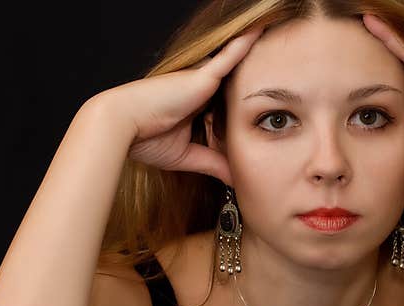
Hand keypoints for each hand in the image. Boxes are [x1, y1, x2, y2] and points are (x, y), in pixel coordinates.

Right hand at [91, 26, 263, 184]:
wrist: (124, 126)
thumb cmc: (146, 139)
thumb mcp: (188, 155)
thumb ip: (214, 163)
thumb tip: (235, 180)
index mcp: (196, 105)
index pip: (225, 99)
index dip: (243, 93)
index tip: (265, 92)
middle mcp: (200, 88)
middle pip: (234, 76)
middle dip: (254, 67)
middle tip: (279, 48)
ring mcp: (202, 79)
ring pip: (235, 60)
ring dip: (253, 45)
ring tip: (276, 25)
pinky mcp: (203, 76)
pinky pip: (230, 56)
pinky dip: (245, 43)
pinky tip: (261, 28)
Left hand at [362, 14, 403, 184]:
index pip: (400, 95)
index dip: (381, 93)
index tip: (357, 94)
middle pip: (391, 73)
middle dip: (368, 65)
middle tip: (340, 58)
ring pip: (392, 55)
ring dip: (373, 40)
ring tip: (348, 26)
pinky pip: (401, 49)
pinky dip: (385, 35)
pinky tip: (367, 21)